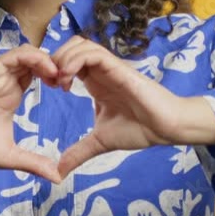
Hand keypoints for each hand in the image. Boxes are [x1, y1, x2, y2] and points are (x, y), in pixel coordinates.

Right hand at [0, 44, 62, 183]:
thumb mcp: (10, 156)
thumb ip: (33, 163)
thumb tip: (57, 178)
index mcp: (13, 95)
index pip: (39, 74)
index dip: (56, 76)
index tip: (69, 89)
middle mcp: (7, 82)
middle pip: (35, 60)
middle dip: (55, 64)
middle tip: (69, 79)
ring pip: (26, 54)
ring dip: (46, 58)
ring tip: (59, 74)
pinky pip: (11, 57)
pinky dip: (31, 57)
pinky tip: (46, 70)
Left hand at [50, 35, 196, 179]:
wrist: (165, 128)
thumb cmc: (139, 130)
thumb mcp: (100, 142)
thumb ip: (79, 152)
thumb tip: (59, 172)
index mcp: (95, 82)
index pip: (68, 60)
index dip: (53, 68)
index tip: (49, 88)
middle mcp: (100, 71)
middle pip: (71, 45)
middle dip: (54, 58)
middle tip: (50, 82)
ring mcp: (109, 67)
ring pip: (80, 44)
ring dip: (63, 58)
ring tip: (59, 81)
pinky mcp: (118, 67)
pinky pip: (93, 53)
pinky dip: (75, 60)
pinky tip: (68, 80)